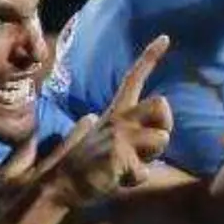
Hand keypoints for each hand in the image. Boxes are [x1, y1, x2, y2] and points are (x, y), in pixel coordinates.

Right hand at [47, 36, 174, 204]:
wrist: (59, 185)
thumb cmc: (78, 166)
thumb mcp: (90, 139)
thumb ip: (97, 126)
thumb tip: (89, 117)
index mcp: (114, 113)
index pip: (133, 79)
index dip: (150, 57)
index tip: (165, 38)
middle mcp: (118, 119)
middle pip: (162, 104)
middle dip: (163, 128)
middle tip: (144, 148)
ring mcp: (118, 136)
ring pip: (162, 139)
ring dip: (150, 158)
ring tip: (126, 165)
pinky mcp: (119, 156)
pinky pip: (146, 170)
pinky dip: (135, 179)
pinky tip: (117, 180)